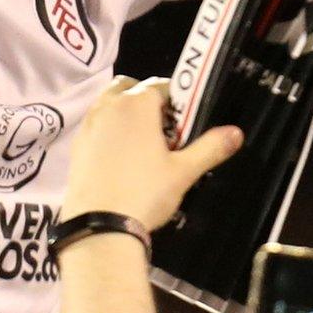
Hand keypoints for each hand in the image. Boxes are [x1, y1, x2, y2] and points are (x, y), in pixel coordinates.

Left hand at [60, 78, 242, 229]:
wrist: (99, 227)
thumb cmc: (145, 193)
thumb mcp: (183, 172)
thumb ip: (210, 148)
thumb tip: (236, 133)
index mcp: (136, 105)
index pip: (161, 86)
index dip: (177, 99)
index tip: (185, 120)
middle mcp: (109, 107)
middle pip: (129, 87)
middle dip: (147, 99)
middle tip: (163, 128)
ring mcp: (88, 125)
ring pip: (108, 104)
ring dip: (125, 111)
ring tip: (142, 142)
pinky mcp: (76, 146)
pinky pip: (95, 125)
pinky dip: (108, 129)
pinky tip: (120, 157)